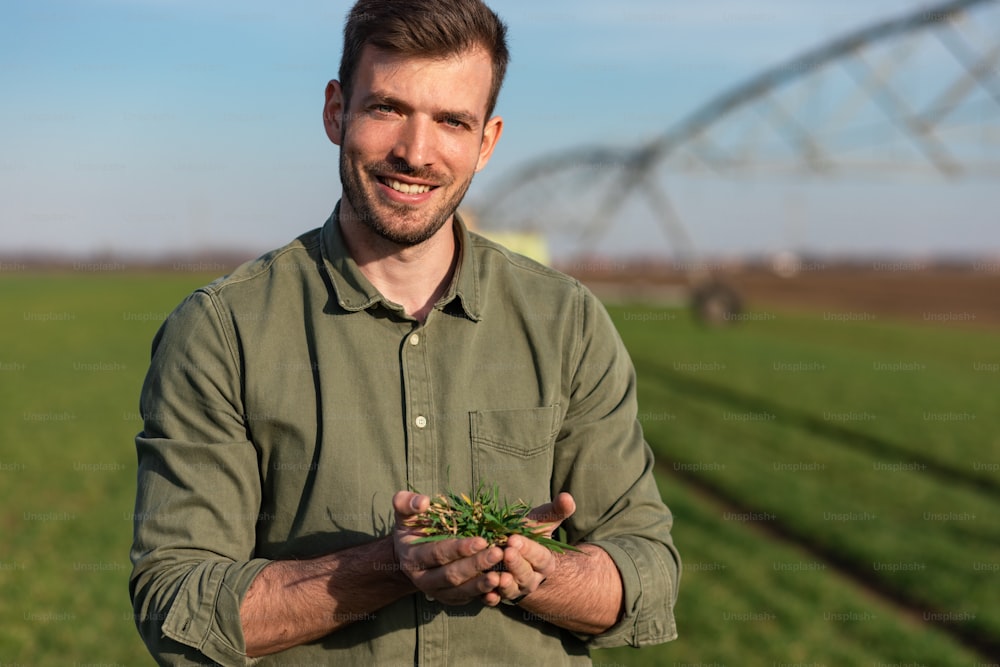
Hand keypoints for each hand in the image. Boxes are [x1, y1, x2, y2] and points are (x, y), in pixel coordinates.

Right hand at [391, 491, 503, 604]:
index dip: (459, 549)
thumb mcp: (405, 514)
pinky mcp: (452, 598)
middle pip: (451, 575)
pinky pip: (469, 599)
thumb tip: (422, 501)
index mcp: (412, 558)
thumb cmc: (413, 528)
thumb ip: (406, 503)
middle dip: (475, 565)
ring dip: (482, 584)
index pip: (437, 554)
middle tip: (498, 553)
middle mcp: (423, 579)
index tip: (481, 540)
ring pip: (461, 591)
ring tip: (501, 575)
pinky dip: (485, 596)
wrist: (412, 554)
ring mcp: (438, 592)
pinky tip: (500, 587)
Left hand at [485, 492, 575, 606]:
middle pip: (526, 576)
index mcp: (544, 562)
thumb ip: (555, 511)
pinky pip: (494, 600)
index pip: (540, 558)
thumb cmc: (528, 535)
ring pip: (511, 591)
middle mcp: (531, 579)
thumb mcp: (541, 522)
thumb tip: (567, 497)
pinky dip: (490, 598)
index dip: (529, 550)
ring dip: (505, 585)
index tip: (515, 538)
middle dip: (517, 564)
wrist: (514, 554)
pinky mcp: (497, 595)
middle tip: (506, 551)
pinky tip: (484, 594)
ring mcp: (514, 589)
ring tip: (497, 576)